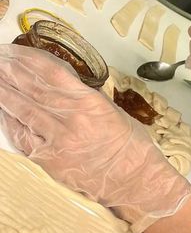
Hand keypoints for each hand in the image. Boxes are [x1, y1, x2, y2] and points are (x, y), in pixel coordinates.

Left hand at [0, 44, 190, 232]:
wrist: (135, 181)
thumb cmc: (130, 147)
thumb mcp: (111, 110)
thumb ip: (84, 96)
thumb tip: (60, 83)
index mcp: (89, 102)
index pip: (51, 73)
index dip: (28, 59)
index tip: (14, 50)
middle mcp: (71, 119)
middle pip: (33, 88)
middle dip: (10, 71)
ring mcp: (58, 141)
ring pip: (23, 110)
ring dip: (4, 93)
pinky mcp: (50, 161)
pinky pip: (23, 137)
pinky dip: (10, 123)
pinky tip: (1, 112)